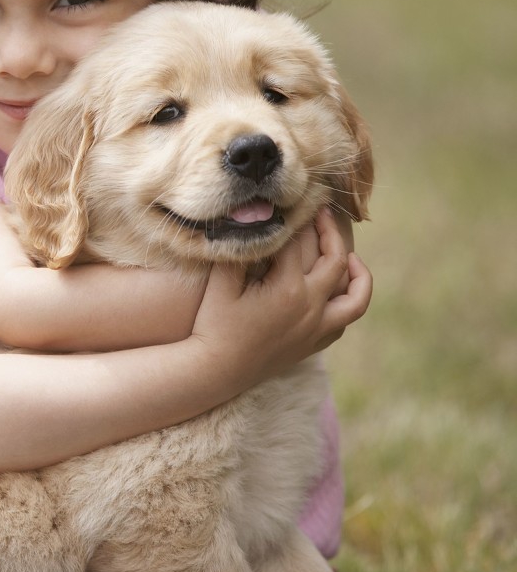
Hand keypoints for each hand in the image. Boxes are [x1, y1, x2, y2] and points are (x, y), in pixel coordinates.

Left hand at [0, 196, 33, 318]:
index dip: (4, 236)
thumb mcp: (1, 231)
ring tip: (26, 273)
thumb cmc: (6, 262)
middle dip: (5, 256)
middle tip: (23, 257)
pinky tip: (25, 291)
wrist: (19, 307)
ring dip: (10, 273)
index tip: (16, 242)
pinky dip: (13, 292)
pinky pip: (3, 297)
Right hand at [192, 207, 371, 387]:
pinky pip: (343, 320)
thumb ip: (239, 252)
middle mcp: (311, 308)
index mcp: (288, 289)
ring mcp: (316, 328)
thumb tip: (251, 221)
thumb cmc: (213, 324)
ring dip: (358, 273)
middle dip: (329, 232)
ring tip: (349, 256)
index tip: (296, 201)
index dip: (297, 218)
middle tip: (321, 213)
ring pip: (356, 297)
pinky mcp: (314, 344)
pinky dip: (347, 302)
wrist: (216, 370)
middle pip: (336, 261)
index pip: (300, 243)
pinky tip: (334, 291)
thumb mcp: (220, 284)